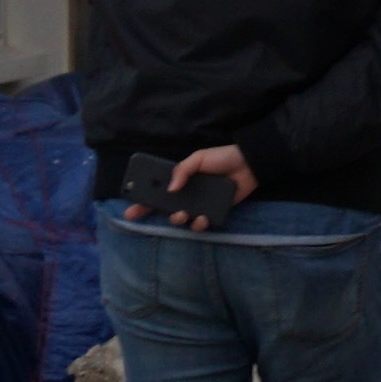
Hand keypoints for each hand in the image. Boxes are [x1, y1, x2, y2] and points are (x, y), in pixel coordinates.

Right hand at [122, 143, 257, 222]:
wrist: (249, 164)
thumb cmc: (222, 158)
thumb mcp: (198, 158)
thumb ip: (182, 171)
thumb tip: (170, 189)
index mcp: (180, 181)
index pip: (157, 193)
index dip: (142, 202)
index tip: (131, 211)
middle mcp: (187, 195)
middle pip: (166, 209)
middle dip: (159, 215)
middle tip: (166, 212)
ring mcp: (199, 205)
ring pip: (182, 219)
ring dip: (179, 219)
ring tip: (184, 214)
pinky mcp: (214, 212)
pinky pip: (201, 224)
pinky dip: (199, 224)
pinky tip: (202, 218)